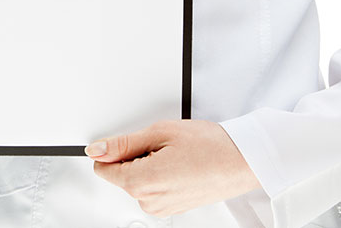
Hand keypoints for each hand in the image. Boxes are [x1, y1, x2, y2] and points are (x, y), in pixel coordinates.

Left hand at [85, 120, 260, 217]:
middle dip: (134, 156)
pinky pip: (153, 188)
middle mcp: (149, 201)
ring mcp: (162, 207)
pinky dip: (160, 174)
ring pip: (137, 181)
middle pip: (121, 175)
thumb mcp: (160, 132)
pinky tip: (179, 164)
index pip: (103, 169)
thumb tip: (97, 149)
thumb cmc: (210, 146)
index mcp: (141, 182)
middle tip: (162, 145)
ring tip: (174, 154)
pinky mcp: (172, 208)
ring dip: (148, 164)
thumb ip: (123, 144)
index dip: (112, 150)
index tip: (129, 142)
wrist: (243, 160)